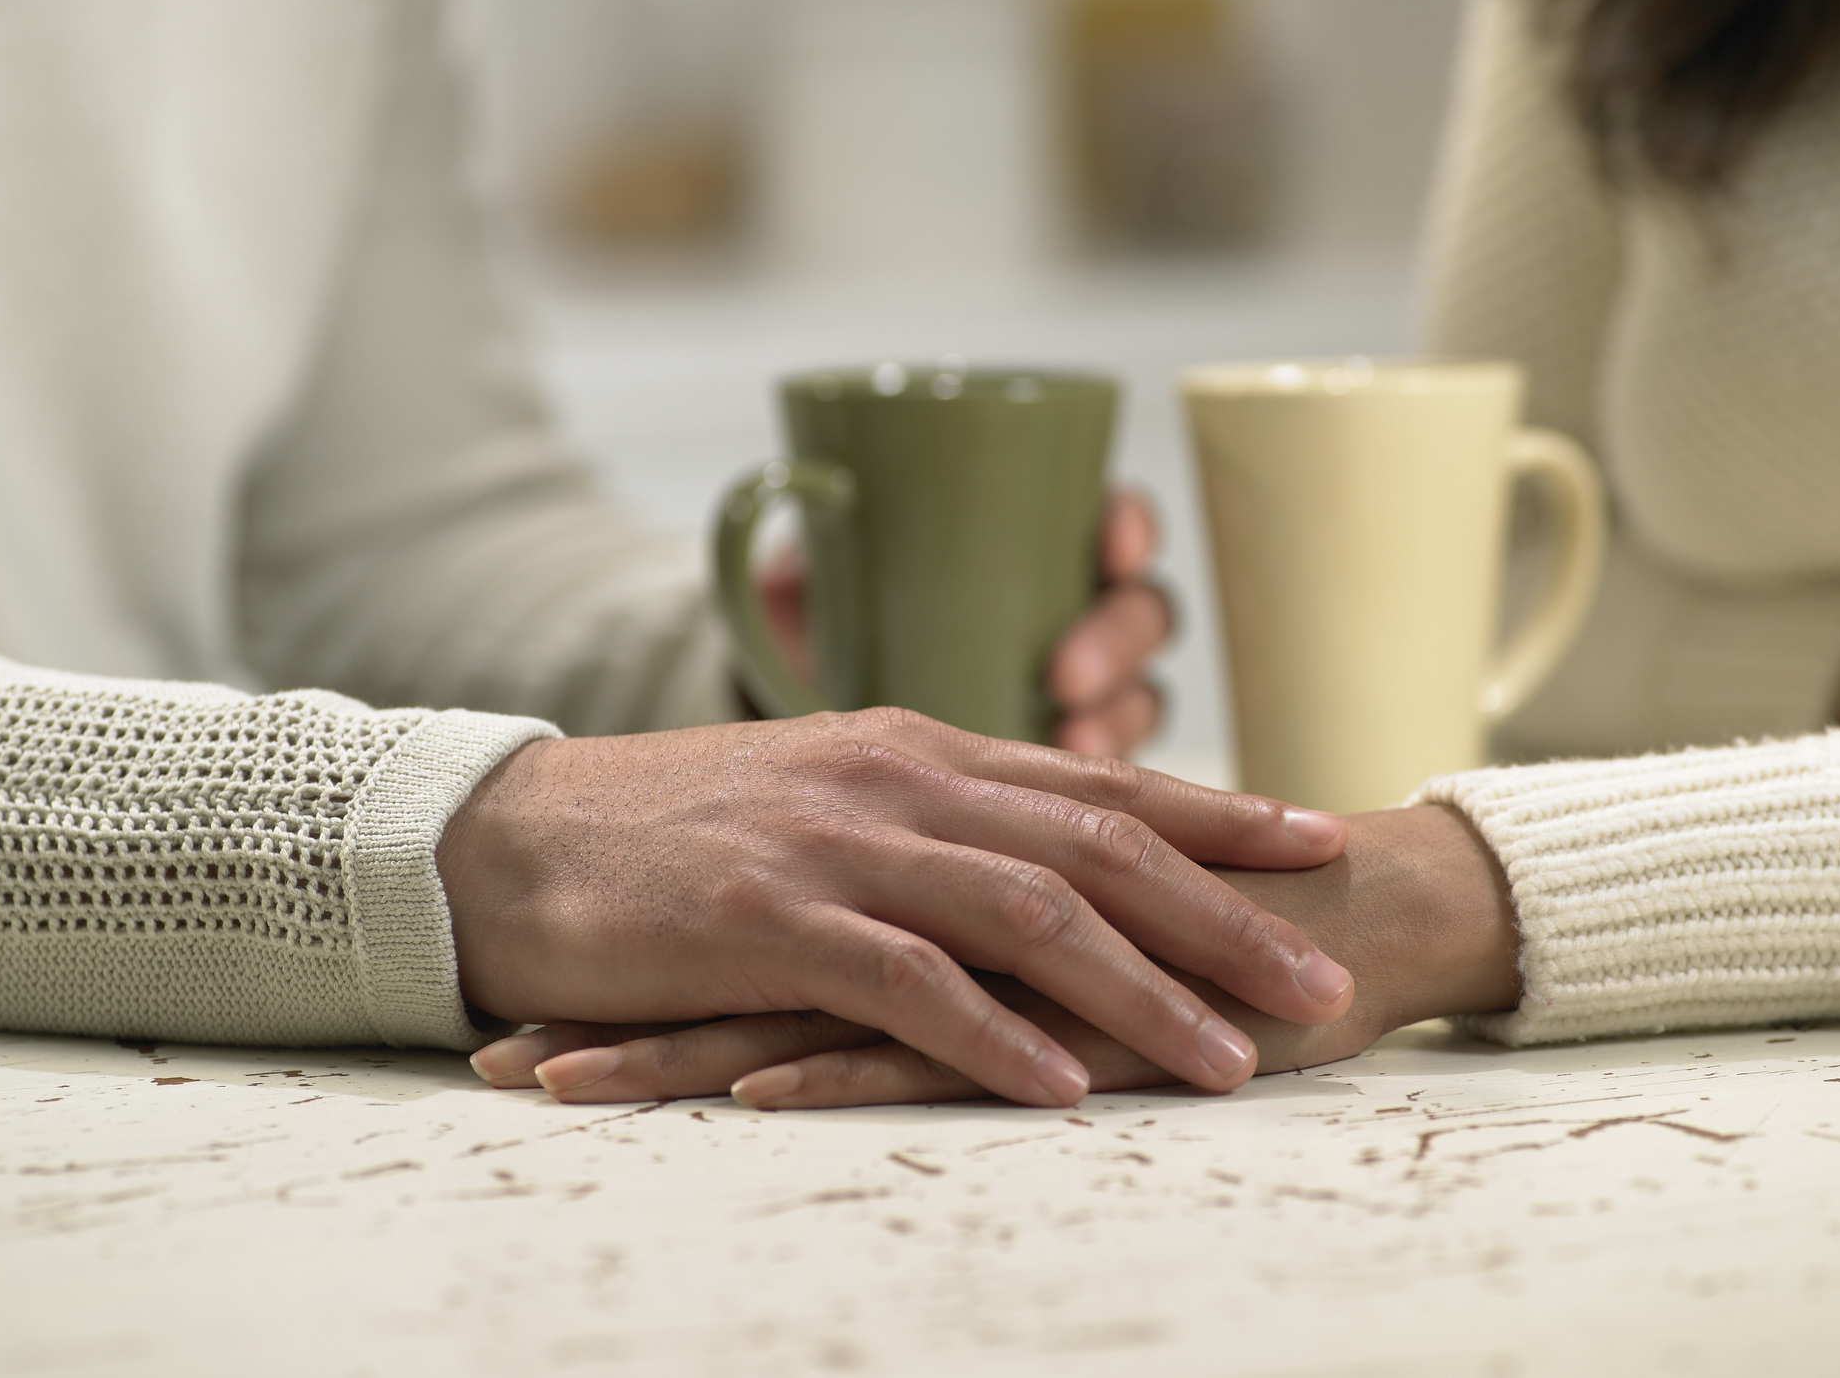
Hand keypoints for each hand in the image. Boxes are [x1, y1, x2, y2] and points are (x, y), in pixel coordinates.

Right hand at [471, 804, 1520, 1107]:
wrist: (514, 837)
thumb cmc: (681, 830)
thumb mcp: (827, 799)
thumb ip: (934, 818)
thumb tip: (1040, 852)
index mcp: (921, 753)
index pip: (1099, 781)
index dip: (1218, 812)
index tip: (1319, 840)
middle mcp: (898, 785)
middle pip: (1095, 845)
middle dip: (1225, 913)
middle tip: (1326, 977)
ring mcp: (836, 847)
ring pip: (1025, 910)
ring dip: (1141, 989)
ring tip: (1233, 1060)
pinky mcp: (765, 919)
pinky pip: (905, 981)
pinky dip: (992, 1035)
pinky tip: (1061, 1088)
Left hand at [755, 488, 1171, 756]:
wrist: (788, 712)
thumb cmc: (813, 620)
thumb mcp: (815, 561)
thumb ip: (820, 522)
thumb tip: (805, 485)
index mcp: (1032, 536)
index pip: (1111, 520)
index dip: (1129, 530)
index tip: (1114, 551)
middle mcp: (1067, 607)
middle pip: (1140, 614)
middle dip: (1119, 641)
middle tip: (1065, 676)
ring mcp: (1072, 685)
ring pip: (1137, 691)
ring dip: (1120, 715)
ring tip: (1072, 741)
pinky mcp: (1056, 761)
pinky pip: (1107, 772)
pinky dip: (1099, 776)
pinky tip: (1063, 790)